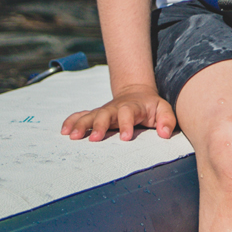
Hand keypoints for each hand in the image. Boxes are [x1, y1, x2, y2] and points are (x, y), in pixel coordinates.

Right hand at [61, 84, 176, 141]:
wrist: (137, 93)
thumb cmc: (151, 106)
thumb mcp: (164, 109)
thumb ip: (167, 120)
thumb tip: (165, 133)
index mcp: (132, 107)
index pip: (129, 113)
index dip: (126, 124)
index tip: (125, 137)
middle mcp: (115, 108)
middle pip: (105, 114)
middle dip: (99, 125)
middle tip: (93, 138)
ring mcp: (104, 111)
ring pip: (90, 115)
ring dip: (81, 125)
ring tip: (72, 136)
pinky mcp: (96, 114)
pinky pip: (82, 115)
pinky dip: (72, 121)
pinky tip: (64, 130)